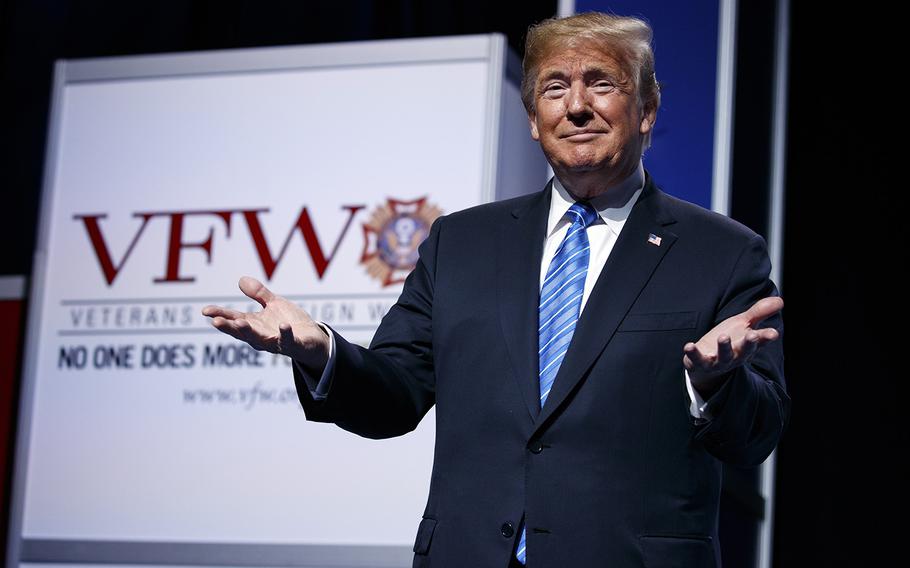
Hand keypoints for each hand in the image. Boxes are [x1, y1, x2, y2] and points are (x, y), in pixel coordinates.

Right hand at [201, 276, 329, 373]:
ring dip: (249, 332)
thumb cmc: (290, 323)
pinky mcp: (294, 345)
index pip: (233, 318)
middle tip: (215, 321)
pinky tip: (283, 326)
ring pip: (259, 340)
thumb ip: (259, 294)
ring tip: (240, 322)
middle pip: (241, 332)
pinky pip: (288, 341)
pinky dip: (285, 334)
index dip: (220, 314)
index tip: (205, 311)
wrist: (313, 339)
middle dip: (228, 327)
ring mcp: (276, 342)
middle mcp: (261, 336)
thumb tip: (241, 280)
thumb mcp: (274, 304)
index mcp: (255, 325)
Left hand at [683, 296, 782, 396]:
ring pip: (724, 357)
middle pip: (745, 351)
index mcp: (747, 345)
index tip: (773, 333)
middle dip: (749, 344)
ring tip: (723, 337)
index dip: (766, 337)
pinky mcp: (701, 363)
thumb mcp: (744, 324)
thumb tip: (780, 300)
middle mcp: (736, 355)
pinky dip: (693, 354)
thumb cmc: (730, 341)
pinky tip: (689, 345)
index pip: (760, 341)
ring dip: (724, 347)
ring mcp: (718, 361)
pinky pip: (697, 360)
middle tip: (753, 335)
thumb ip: (759, 312)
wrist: (707, 364)